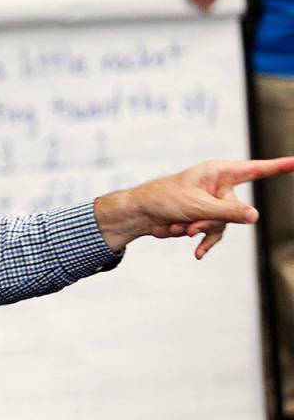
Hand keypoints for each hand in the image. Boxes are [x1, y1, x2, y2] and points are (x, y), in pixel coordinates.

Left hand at [94, 157, 293, 257]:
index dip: (279, 166)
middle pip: (236, 209)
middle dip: (213, 220)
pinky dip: (204, 242)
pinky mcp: (205, 218)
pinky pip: (216, 234)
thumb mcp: (199, 207)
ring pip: (225, 225)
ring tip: (183, 228)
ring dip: (203, 230)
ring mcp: (213, 203)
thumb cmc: (165, 200)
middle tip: (190, 222)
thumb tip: (255, 217)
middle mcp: (218, 186)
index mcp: (219, 172)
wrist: (141, 215)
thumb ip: (229, 213)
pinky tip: (197, 253)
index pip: (256, 169)